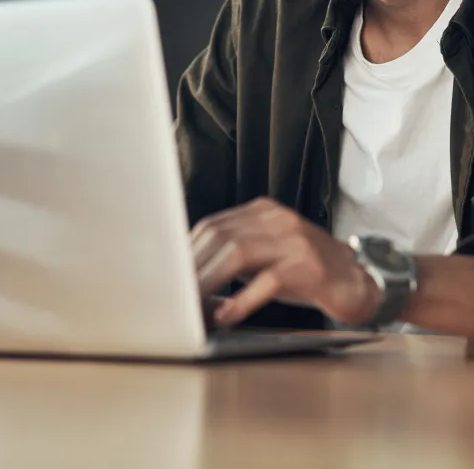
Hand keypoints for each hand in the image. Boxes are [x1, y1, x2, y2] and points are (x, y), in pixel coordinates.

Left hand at [191, 198, 380, 326]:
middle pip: (219, 236)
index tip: (168, 278)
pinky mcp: (308, 266)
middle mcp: (276, 219)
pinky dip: (242, 300)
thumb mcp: (267, 256)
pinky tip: (227, 316)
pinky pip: (267, 280)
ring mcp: (293, 240)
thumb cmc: (307, 273)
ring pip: (237, 253)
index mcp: (262, 212)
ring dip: (209, 283)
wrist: (361, 280)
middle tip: (173, 298)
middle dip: (192, 269)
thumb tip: (189, 276)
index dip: (187, 252)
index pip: (212, 225)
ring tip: (192, 307)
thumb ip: (234, 257)